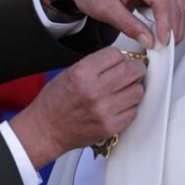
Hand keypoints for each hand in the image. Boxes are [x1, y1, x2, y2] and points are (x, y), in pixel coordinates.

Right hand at [9, 46, 145, 168]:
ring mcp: (105, 110)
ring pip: (138, 91)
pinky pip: (134, 111)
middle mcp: (95, 90)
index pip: (116, 54)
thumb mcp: (68, 73)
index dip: (118, 57)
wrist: (46, 130)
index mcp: (82, 73)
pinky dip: (129, 107)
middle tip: (129, 73)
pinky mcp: (111, 126)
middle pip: (133, 71)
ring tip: (121, 91)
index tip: (118, 62)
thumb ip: (95, 65)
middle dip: (133, 69)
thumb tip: (120, 61)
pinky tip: (117, 106)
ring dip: (132, 89)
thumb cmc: (54, 103)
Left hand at [56, 0, 184, 47]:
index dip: (165, 22)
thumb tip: (150, 41)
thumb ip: (128, 25)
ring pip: (176, 0)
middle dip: (173, 25)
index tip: (163, 42)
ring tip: (177, 40)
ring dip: (179, 20)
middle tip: (168, 47)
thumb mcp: (104, 9)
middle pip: (172, 1)